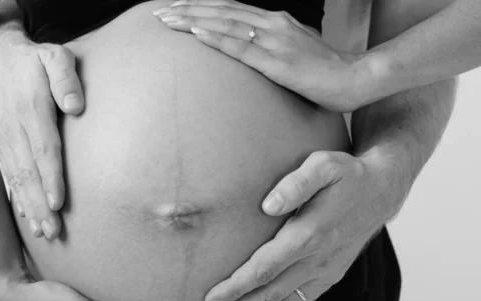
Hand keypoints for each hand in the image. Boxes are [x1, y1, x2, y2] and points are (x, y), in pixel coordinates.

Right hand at [0, 29, 83, 239]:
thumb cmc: (34, 60)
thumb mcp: (54, 57)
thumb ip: (65, 78)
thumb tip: (76, 106)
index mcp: (31, 108)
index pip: (43, 148)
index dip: (50, 178)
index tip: (57, 203)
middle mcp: (14, 128)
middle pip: (28, 172)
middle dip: (39, 204)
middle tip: (52, 231)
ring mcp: (4, 138)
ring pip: (16, 178)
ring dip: (28, 207)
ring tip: (42, 232)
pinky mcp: (1, 143)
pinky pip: (7, 174)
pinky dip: (17, 197)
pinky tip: (26, 217)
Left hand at [153, 0, 368, 111]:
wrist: (355, 78)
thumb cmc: (325, 70)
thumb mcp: (295, 51)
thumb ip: (271, 47)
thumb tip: (251, 51)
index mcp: (275, 22)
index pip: (230, 8)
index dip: (201, 7)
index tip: (176, 9)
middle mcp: (272, 24)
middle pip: (222, 11)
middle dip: (187, 10)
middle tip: (159, 14)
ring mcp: (275, 40)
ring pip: (226, 23)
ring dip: (193, 20)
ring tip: (166, 20)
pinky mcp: (278, 62)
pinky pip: (242, 47)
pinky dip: (217, 38)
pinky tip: (197, 34)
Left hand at [198, 151, 399, 300]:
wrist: (381, 192)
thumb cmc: (346, 175)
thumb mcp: (324, 166)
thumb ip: (297, 183)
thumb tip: (269, 205)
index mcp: (310, 234)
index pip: (265, 268)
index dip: (236, 287)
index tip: (211, 298)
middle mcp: (318, 260)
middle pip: (270, 294)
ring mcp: (325, 272)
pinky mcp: (329, 277)